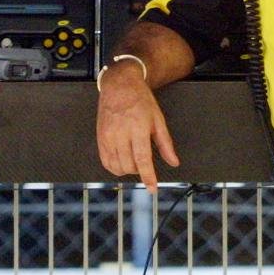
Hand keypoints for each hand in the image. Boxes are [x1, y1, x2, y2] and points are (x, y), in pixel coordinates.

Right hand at [96, 62, 178, 190]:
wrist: (119, 86)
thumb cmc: (141, 100)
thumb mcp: (158, 119)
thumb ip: (165, 144)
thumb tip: (173, 162)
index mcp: (138, 128)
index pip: (143, 159)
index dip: (148, 177)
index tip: (152, 189)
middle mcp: (121, 134)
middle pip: (130, 165)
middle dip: (140, 171)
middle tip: (145, 164)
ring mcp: (108, 136)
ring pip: (117, 167)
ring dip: (128, 170)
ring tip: (134, 160)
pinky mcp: (100, 138)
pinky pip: (106, 162)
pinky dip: (115, 167)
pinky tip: (122, 161)